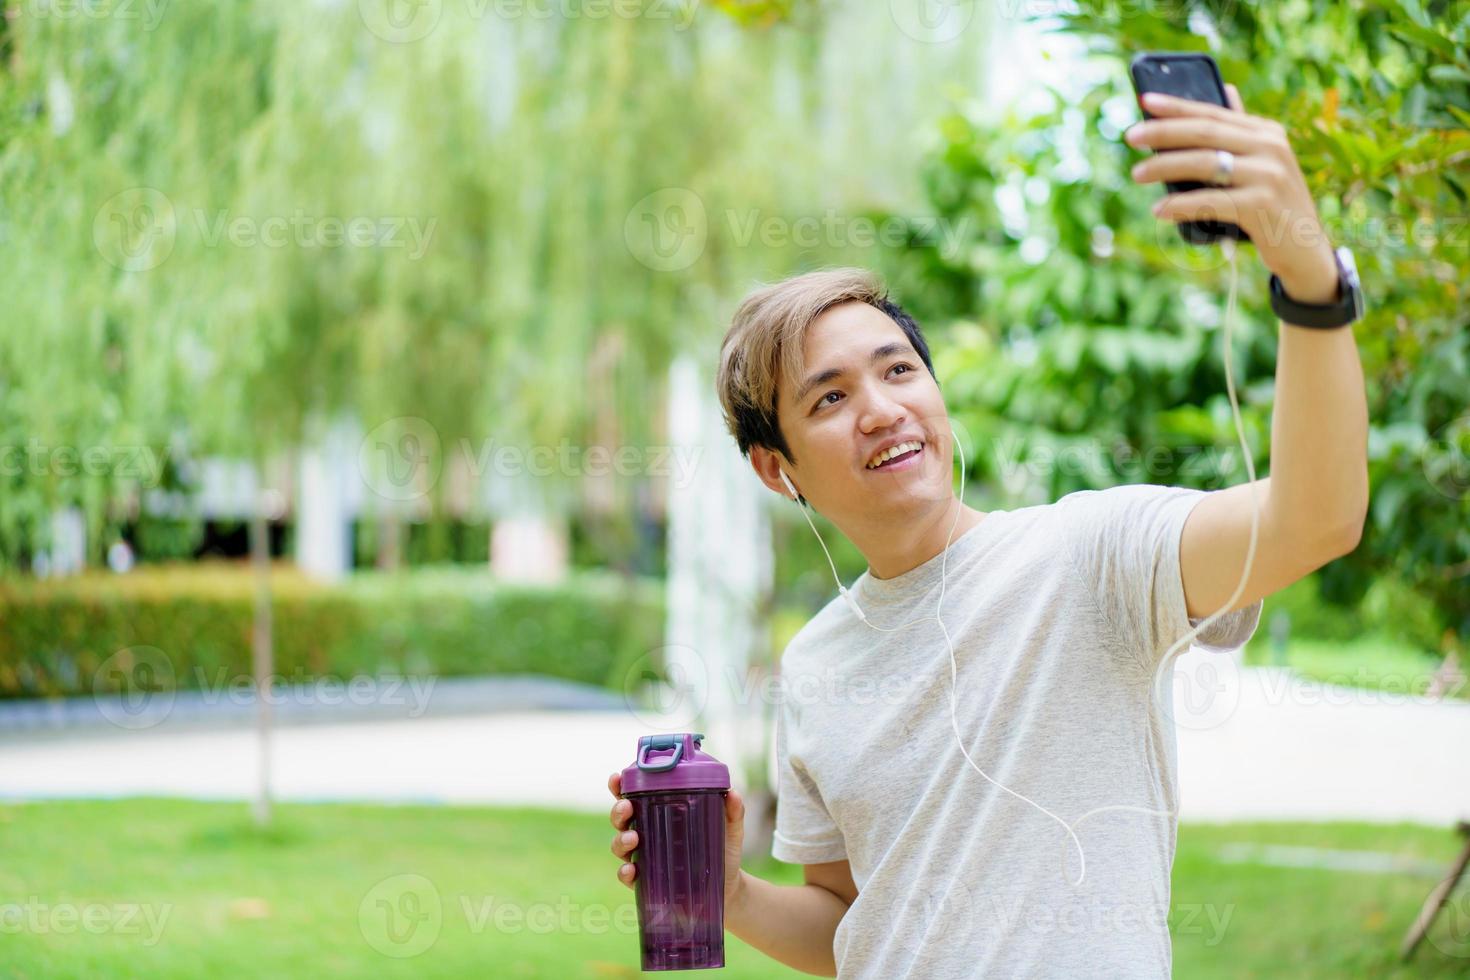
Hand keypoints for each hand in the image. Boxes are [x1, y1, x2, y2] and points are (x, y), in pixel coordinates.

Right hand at [608, 771, 747, 908]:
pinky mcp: (648, 882)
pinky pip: (628, 877)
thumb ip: (732, 811)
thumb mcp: (730, 829)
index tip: (616, 778)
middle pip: (622, 819)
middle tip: (627, 807)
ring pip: (620, 845)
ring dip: (621, 839)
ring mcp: (645, 858)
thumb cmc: (723, 851)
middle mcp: (647, 834)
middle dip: (618, 811)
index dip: (620, 786)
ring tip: (633, 837)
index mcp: (661, 814)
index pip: (634, 796)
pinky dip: (625, 873)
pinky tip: (631, 870)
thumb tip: (732, 793)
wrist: (728, 888)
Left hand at [1127, 85, 1339, 303]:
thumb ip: (1241, 133)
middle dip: (1163, 132)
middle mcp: (1270, 147)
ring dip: (1165, 167)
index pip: (1214, 113)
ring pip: (1205, 163)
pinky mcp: (1263, 204)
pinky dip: (1181, 205)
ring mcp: (1269, 175)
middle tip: (1130, 136)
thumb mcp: (1261, 164)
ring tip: (1137, 174)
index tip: (1145, 100)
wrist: (1306, 250)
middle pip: (1205, 133)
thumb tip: (1226, 90)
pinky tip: (1159, 209)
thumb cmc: (1272, 206)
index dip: (1178, 106)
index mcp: (1266, 132)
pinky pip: (1212, 201)